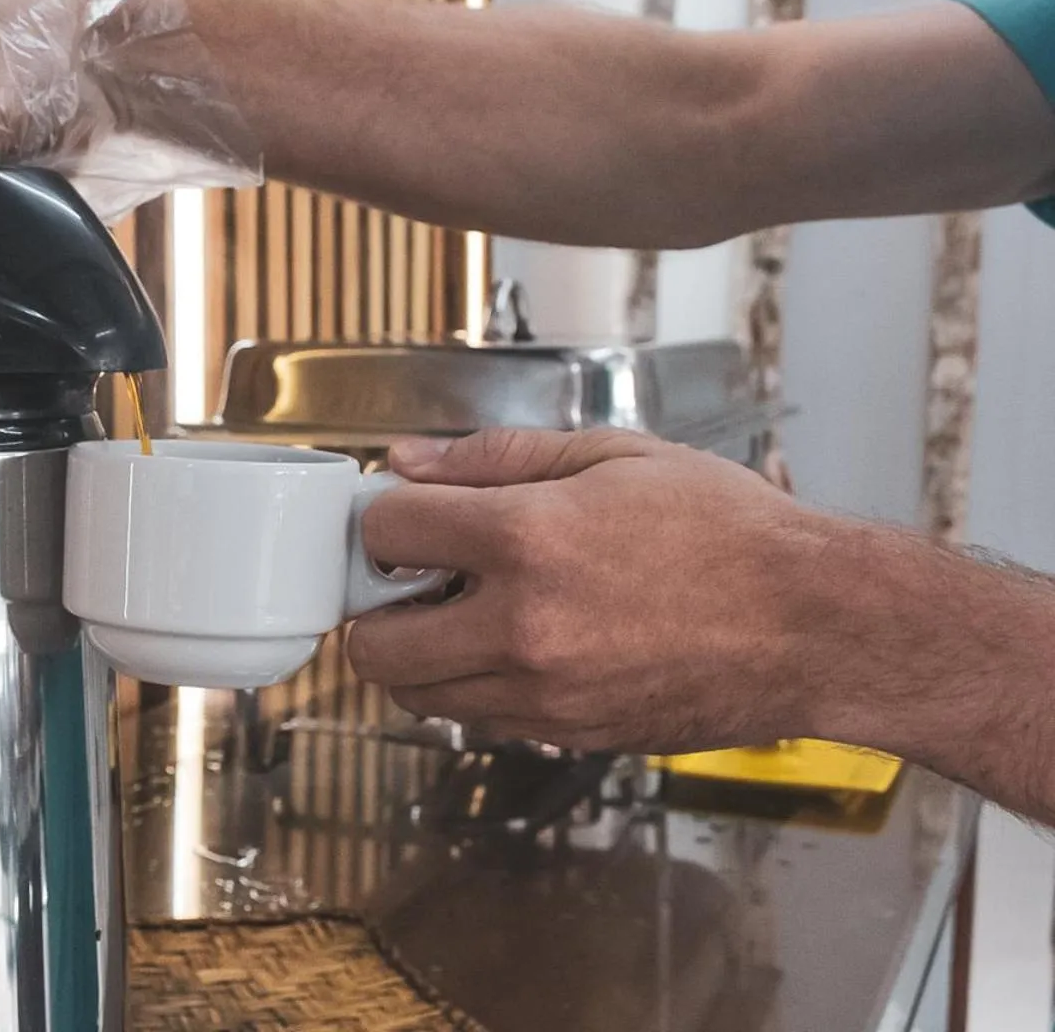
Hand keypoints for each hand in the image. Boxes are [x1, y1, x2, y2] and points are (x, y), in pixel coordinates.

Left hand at [347, 428, 844, 753]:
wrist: (819, 626)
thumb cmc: (733, 535)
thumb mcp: (613, 456)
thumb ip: (495, 457)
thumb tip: (412, 462)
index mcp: (528, 539)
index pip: (384, 531)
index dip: (385, 516)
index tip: (404, 516)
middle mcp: (523, 628)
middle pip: (373, 642)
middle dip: (378, 604)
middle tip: (411, 578)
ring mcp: (544, 694)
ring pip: (415, 696)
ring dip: (418, 655)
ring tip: (463, 613)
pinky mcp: (568, 734)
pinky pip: (477, 722)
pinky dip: (472, 689)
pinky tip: (513, 646)